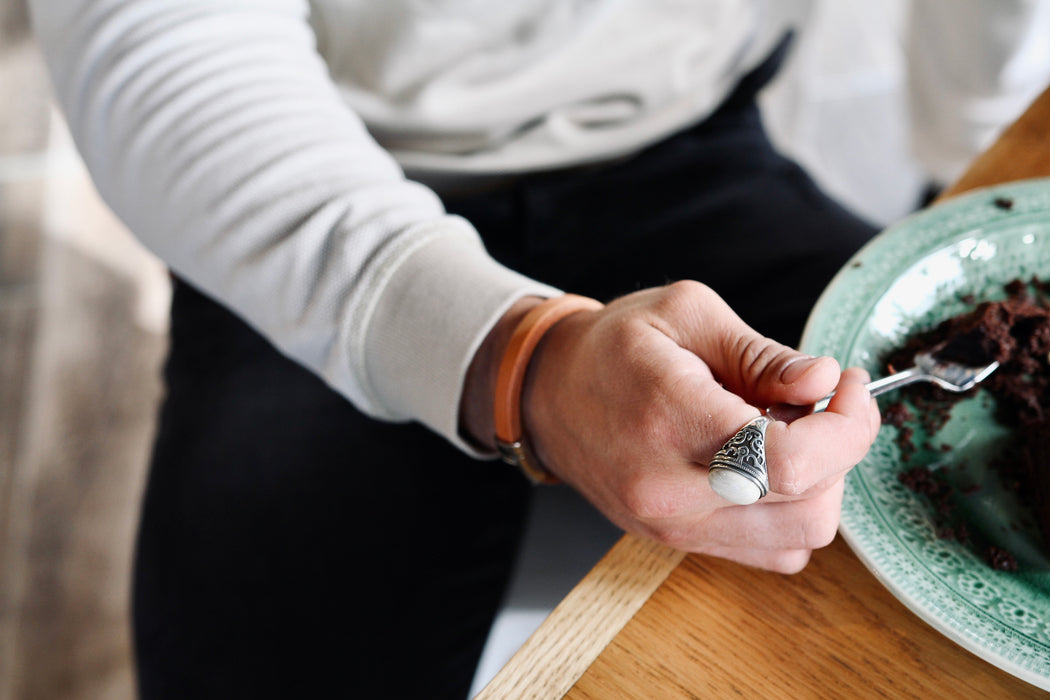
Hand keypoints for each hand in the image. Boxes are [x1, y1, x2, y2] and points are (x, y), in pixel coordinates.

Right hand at [521, 281, 879, 572]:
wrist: (547, 392)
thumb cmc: (613, 346)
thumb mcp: (686, 313)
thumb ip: (761, 352)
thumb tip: (821, 380)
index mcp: (669, 418)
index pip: (790, 461)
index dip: (847, 427)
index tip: (846, 386)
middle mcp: (668, 489)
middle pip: (807, 507)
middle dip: (840, 449)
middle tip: (819, 400)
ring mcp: (671, 525)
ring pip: (798, 538)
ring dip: (820, 484)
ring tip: (788, 432)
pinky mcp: (677, 541)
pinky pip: (772, 552)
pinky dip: (792, 511)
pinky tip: (769, 466)